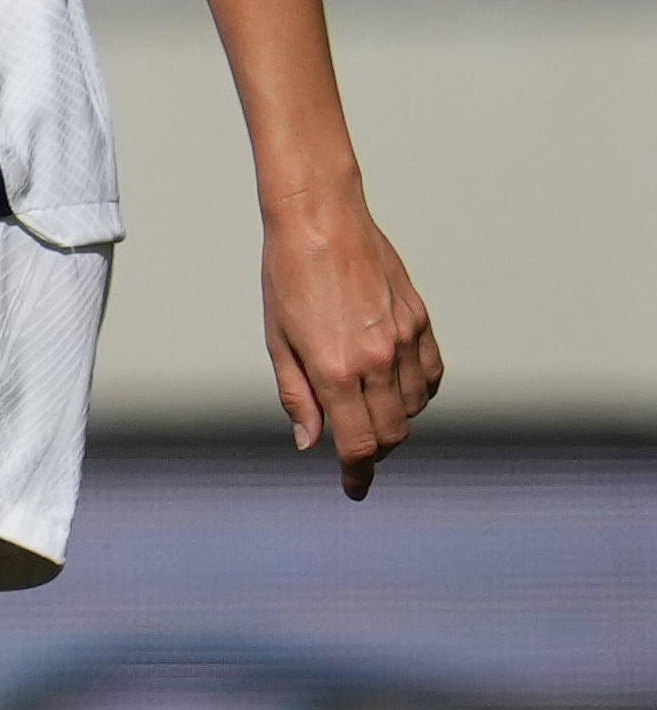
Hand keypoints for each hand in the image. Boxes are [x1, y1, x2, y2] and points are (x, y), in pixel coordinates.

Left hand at [261, 184, 441, 497]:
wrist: (321, 221)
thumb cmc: (288, 278)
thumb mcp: (278, 341)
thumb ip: (298, 396)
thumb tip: (312, 443)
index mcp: (336, 369)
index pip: (359, 443)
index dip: (357, 472)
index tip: (353, 488)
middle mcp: (377, 360)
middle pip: (392, 432)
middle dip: (375, 451)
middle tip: (355, 453)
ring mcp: (404, 339)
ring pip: (415, 406)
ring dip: (396, 422)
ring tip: (368, 417)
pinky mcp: (420, 320)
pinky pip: (431, 374)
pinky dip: (419, 393)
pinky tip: (397, 390)